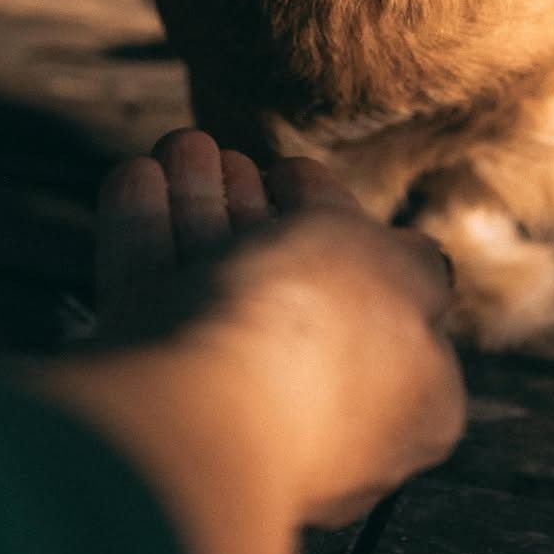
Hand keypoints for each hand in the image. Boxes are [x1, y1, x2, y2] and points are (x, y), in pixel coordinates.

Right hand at [96, 128, 465, 527]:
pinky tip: (134, 175)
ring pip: (210, 289)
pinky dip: (141, 233)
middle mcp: (314, 410)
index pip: (380, 301)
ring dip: (196, 208)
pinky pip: (147, 302)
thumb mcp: (398, 274)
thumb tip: (419, 264)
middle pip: (285, 290)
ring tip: (181, 143)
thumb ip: (415, 264)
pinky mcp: (147, 396)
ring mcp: (227, 407)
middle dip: (253, 210)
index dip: (340, 223)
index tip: (295, 170)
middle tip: (230, 155)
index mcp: (403, 398)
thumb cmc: (315, 335)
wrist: (196, 410)